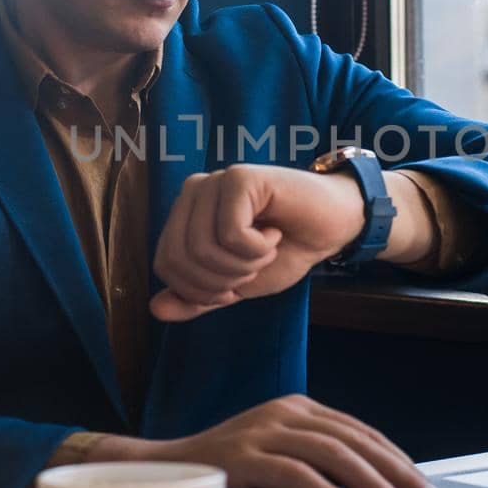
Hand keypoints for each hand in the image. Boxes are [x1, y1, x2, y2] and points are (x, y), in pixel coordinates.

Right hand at [86, 394, 444, 487]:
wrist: (167, 472)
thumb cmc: (231, 472)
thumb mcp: (282, 460)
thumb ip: (320, 462)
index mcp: (298, 407)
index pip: (361, 431)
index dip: (398, 459)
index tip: (426, 487)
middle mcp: (284, 412)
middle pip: (356, 440)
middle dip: (399, 474)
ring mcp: (262, 431)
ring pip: (334, 454)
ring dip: (374, 485)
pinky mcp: (244, 457)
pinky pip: (298, 475)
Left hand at [149, 164, 366, 321]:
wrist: (332, 228)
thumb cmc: (286, 251)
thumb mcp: (236, 284)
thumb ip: (198, 297)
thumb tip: (155, 309)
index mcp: (185, 214)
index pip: (165, 264)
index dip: (200, 289)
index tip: (235, 283)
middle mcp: (194, 192)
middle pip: (179, 258)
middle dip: (221, 281)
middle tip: (254, 266)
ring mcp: (215, 181)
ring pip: (203, 248)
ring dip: (243, 265)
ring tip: (267, 248)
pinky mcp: (240, 178)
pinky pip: (231, 234)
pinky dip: (257, 248)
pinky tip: (275, 231)